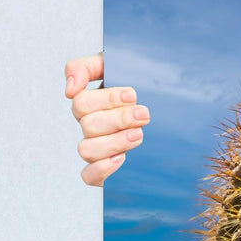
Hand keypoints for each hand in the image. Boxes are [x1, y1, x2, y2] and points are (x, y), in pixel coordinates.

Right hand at [65, 52, 149, 186]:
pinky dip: (102, 169)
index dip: (107, 99)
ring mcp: (96, 147)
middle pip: (88, 125)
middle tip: (143, 114)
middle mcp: (91, 125)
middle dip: (119, 119)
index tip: (132, 95)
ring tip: (139, 134)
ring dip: (115, 142)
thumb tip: (69, 89)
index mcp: (91, 102)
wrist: (170, 110)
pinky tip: (122, 158)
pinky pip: (88, 176)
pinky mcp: (103, 169)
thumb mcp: (117, 65)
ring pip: (86, 150)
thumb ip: (86, 67)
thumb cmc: (142, 84)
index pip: (82, 102)